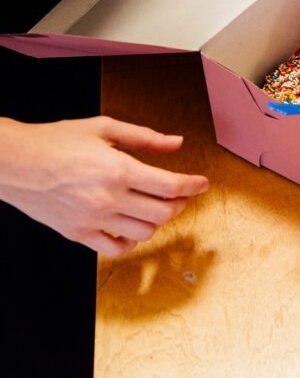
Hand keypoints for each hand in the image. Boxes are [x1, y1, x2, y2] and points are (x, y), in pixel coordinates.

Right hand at [0, 117, 208, 256]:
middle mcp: (109, 198)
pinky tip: (131, 227)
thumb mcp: (104, 128)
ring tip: (155, 208)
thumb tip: (176, 143)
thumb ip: (145, 137)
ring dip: (157, 221)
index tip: (202, 183)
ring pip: (144, 233)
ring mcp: (93, 219)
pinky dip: (130, 241)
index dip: (194, 185)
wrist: (13, 162)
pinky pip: (115, 249)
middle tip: (180, 195)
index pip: (171, 186)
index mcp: (119, 170)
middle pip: (163, 213)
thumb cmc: (55, 141)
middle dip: (179, 203)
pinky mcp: (78, 233)